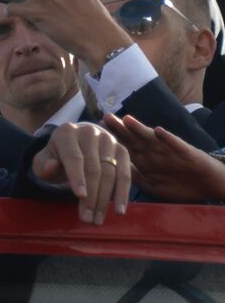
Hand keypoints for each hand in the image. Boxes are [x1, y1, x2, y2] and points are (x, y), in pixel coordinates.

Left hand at [31, 122, 131, 224]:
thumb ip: (43, 165)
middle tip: (87, 219)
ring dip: (105, 200)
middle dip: (91, 196)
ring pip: (110, 173)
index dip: (77, 177)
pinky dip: (122, 193)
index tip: (80, 196)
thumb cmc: (56, 156)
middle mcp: (90, 132)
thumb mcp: (43, 160)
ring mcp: (109, 140)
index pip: (74, 157)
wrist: (74, 144)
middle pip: (93, 168)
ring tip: (98, 220)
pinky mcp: (122, 150)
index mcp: (67, 132)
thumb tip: (51, 166)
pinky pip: (125, 174)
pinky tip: (118, 210)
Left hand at [103, 112, 224, 202]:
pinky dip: (167, 138)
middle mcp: (155, 152)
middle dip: (119, 128)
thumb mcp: (152, 185)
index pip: (124, 147)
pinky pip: (176, 144)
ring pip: (151, 138)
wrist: (209, 185)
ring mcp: (170, 150)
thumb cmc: (180, 185)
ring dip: (139, 129)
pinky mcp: (186, 152)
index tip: (93, 132)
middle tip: (104, 117)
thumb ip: (134, 177)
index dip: (111, 140)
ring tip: (126, 119)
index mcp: (145, 160)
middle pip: (134, 138)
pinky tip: (158, 131)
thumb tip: (112, 172)